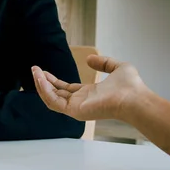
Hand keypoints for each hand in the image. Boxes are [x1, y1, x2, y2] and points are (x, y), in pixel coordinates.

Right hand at [31, 55, 148, 120]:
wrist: (134, 98)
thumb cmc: (131, 86)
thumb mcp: (118, 68)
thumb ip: (104, 63)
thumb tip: (89, 58)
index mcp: (89, 94)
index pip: (66, 89)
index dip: (54, 80)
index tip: (44, 71)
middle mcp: (80, 102)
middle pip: (55, 94)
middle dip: (44, 82)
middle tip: (35, 70)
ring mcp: (76, 108)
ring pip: (51, 98)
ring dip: (41, 85)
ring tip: (34, 72)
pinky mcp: (73, 110)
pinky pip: (53, 101)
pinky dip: (45, 90)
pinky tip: (40, 78)